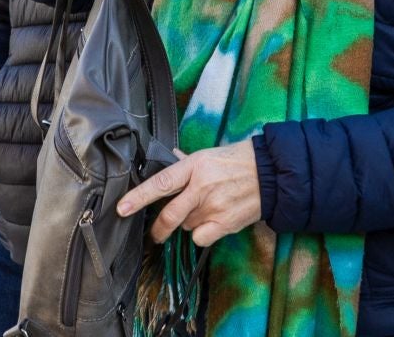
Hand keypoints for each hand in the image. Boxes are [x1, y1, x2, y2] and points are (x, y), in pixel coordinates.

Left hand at [117, 141, 261, 248]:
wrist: (270, 173)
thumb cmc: (238, 161)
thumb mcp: (208, 154)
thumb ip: (186, 161)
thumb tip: (170, 157)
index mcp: (194, 166)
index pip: (161, 182)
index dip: (139, 197)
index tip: (123, 208)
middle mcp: (201, 187)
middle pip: (170, 214)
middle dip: (159, 229)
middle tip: (155, 234)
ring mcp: (213, 206)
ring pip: (187, 226)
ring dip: (190, 223)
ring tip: (206, 210)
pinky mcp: (224, 223)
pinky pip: (200, 238)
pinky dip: (203, 234)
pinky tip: (212, 222)